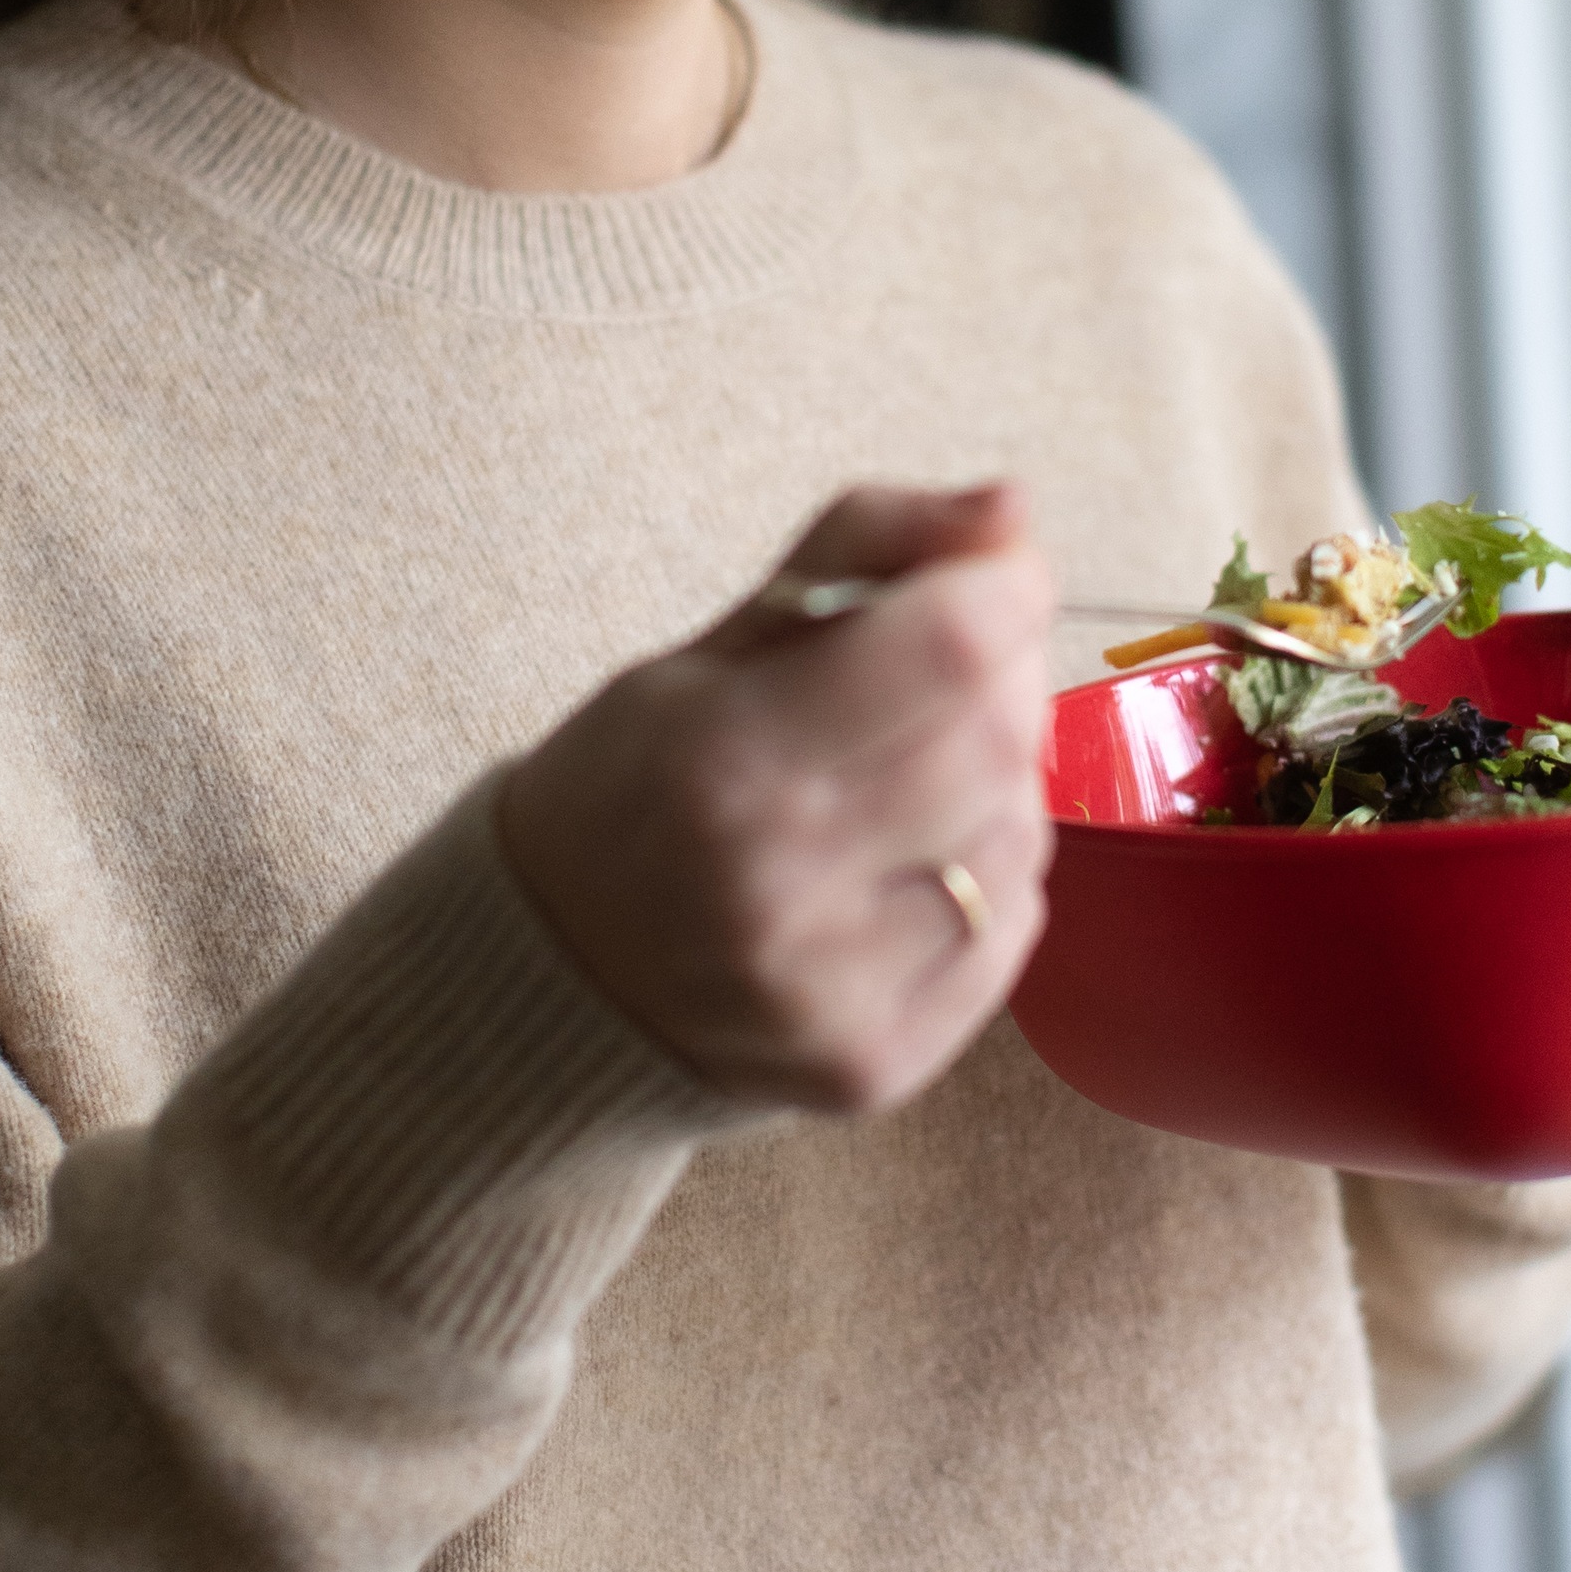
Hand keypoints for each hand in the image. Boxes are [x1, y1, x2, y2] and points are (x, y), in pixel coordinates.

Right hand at [497, 483, 1056, 1116]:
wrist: (551, 983)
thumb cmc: (639, 780)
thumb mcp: (717, 640)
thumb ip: (865, 549)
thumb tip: (1011, 506)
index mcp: (724, 759)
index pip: (954, 645)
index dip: (1002, 585)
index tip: (987, 572)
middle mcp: (782, 889)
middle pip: (1000, 734)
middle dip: (1003, 673)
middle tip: (944, 666)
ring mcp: (835, 994)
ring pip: (1020, 831)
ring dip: (996, 778)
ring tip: (901, 776)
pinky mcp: (878, 1065)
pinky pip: (1013, 927)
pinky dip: (986, 870)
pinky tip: (906, 861)